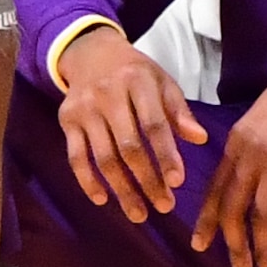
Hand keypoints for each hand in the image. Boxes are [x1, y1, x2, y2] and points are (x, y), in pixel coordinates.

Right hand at [53, 29, 207, 223]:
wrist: (89, 52)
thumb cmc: (134, 72)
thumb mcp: (161, 81)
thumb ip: (179, 111)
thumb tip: (200, 139)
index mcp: (137, 81)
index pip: (153, 124)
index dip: (166, 154)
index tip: (178, 182)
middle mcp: (107, 94)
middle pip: (128, 146)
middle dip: (148, 180)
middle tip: (164, 205)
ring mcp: (84, 108)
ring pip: (103, 157)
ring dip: (122, 190)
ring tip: (139, 214)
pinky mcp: (66, 120)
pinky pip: (75, 157)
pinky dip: (87, 181)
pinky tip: (103, 200)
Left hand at [192, 35, 266, 266]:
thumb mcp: (261, 119)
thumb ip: (250, 147)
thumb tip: (248, 174)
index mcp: (235, 145)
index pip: (216, 191)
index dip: (208, 221)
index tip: (201, 246)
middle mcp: (248, 156)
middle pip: (235, 211)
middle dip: (235, 247)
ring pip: (262, 217)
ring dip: (265, 251)